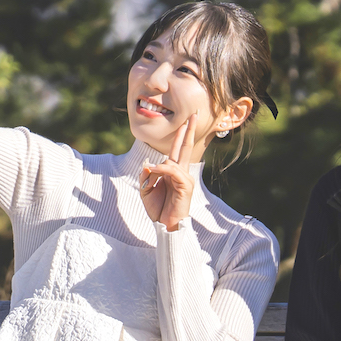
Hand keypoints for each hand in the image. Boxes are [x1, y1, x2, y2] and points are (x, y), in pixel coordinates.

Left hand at [138, 111, 208, 231]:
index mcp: (173, 171)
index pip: (178, 149)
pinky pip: (172, 171)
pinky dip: (161, 170)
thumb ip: (146, 175)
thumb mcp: (146, 189)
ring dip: (157, 170)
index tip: (186, 121)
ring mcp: (185, 178)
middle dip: (189, 131)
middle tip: (194, 115)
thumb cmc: (158, 209)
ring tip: (150, 185)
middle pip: (185, 147)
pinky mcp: (186, 185)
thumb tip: (148, 163)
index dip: (181, 135)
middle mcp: (181, 172)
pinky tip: (154, 172)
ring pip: (171, 162)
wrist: (165, 225)